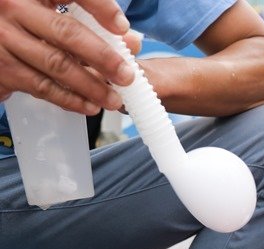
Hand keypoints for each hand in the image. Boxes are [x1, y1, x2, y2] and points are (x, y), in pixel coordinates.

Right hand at [0, 0, 133, 113]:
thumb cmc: (22, 20)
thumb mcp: (48, 8)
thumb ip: (89, 20)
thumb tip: (132, 42)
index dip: (100, 7)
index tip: (122, 27)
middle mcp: (12, 8)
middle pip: (66, 33)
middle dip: (103, 57)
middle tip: (127, 76)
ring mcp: (3, 39)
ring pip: (56, 65)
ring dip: (91, 86)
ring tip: (113, 99)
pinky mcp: (1, 69)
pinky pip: (42, 86)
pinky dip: (70, 99)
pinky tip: (90, 106)